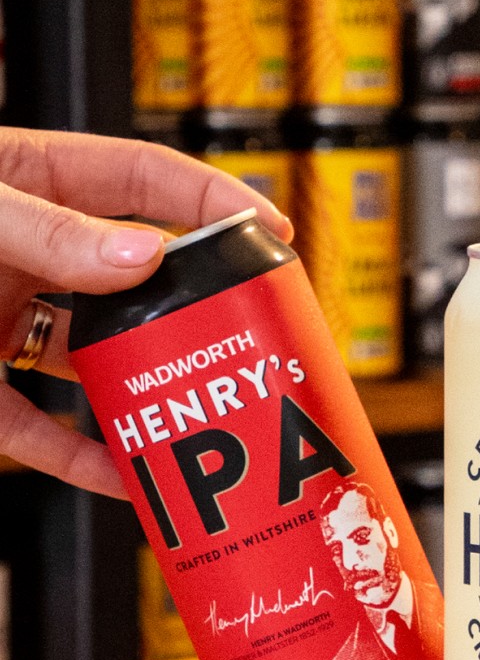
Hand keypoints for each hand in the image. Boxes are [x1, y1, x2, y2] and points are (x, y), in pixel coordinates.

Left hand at [0, 127, 292, 498]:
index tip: (272, 233)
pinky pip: (39, 431)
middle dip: (197, 310)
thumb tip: (146, 257)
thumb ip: (51, 232)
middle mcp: (26, 254)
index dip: (215, 202)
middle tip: (251, 332)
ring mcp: (2, 320)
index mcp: (29, 184)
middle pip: (138, 282)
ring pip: (97, 361)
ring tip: (204, 411)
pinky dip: (84, 461)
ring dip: (151, 390)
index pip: (144, 181)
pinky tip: (129, 478)